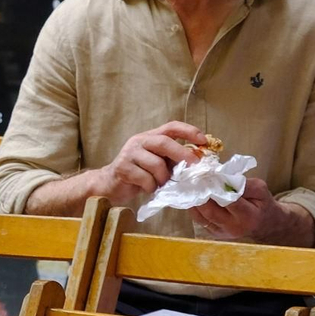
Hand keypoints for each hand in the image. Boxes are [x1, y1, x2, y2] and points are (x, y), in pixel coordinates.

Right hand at [86, 122, 208, 205]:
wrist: (110, 184)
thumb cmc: (139, 174)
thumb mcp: (158, 163)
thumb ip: (172, 160)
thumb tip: (197, 163)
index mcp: (150, 137)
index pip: (171, 127)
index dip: (189, 131)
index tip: (204, 140)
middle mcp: (139, 141)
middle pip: (163, 142)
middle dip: (181, 154)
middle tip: (193, 166)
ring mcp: (129, 153)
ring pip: (156, 164)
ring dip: (163, 178)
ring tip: (161, 184)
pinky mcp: (122, 168)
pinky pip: (145, 179)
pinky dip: (151, 187)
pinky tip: (147, 188)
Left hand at [193, 177, 279, 240]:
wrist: (263, 224)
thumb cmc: (262, 203)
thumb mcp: (260, 190)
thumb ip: (243, 184)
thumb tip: (223, 178)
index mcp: (248, 216)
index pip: (228, 201)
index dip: (215, 187)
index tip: (206, 174)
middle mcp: (233, 227)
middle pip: (210, 211)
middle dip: (200, 193)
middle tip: (194, 177)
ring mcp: (222, 232)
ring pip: (201, 216)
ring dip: (194, 199)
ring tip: (191, 184)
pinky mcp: (214, 233)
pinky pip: (199, 219)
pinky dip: (194, 206)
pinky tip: (193, 195)